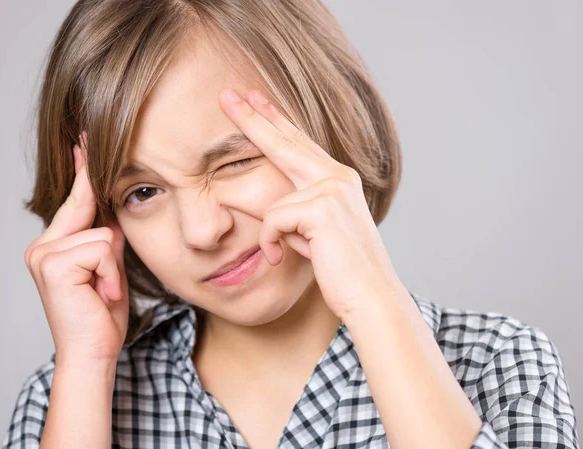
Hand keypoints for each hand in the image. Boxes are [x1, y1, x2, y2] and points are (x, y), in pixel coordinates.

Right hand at [24, 132, 129, 362]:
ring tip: (103, 292)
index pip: (75, 200)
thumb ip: (104, 236)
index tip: (86, 139)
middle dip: (108, 242)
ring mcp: (44, 254)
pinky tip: (101, 295)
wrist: (93, 352)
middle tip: (102, 279)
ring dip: (113, 267)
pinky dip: (111, 274)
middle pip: (91, 211)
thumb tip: (112, 204)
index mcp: (54, 246)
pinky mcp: (53, 263)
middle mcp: (42, 246)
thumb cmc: (102, 313)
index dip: (84, 170)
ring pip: (103, 234)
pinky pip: (102, 249)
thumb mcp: (108, 267)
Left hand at [219, 89, 403, 319]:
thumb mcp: (311, 231)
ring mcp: (332, 190)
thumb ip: (291, 207)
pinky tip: (281, 258)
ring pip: (274, 201)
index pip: (300, 142)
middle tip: (228, 95)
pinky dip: (273, 243)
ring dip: (276, 234)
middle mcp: (337, 177)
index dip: (276, 119)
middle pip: (285, 141)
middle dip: (253, 117)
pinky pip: (274, 221)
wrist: (369, 295)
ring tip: (291, 254)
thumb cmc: (340, 268)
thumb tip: (248, 195)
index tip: (256, 99)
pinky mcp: (322, 209)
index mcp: (338, 179)